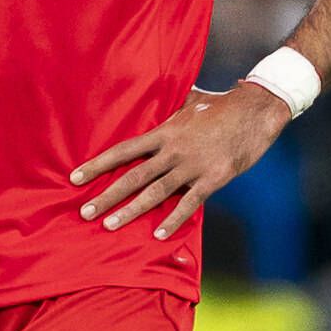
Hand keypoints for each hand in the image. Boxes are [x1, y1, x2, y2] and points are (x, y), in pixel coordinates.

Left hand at [73, 82, 288, 239]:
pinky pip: (189, 203)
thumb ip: (170, 106)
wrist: (255, 111)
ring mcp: (192, 165)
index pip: (123, 150)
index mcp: (165, 131)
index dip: (97, 164)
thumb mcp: (190, 101)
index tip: (75, 177)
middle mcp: (173, 150)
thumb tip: (155, 95)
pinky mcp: (213, 178)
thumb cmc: (222, 105)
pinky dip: (173, 220)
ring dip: (131, 210)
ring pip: (155, 192)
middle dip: (106, 195)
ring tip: (110, 225)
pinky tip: (157, 234)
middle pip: (133, 176)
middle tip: (85, 212)